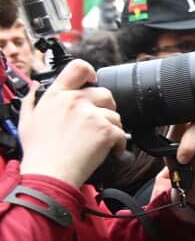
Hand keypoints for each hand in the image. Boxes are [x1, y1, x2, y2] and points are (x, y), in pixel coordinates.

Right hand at [19, 60, 125, 187]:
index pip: (78, 68)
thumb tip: (37, 86)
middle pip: (104, 93)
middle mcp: (75, 101)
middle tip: (99, 122)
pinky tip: (110, 151)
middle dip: (105, 107)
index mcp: (57, 95)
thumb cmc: (38, 151)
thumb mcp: (26, 120)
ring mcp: (92, 115)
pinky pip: (122, 134)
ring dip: (112, 128)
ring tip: (100, 141)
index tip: (93, 81)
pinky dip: (119, 145)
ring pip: (115, 115)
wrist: (50, 172)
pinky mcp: (105, 130)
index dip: (90, 72)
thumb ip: (32, 100)